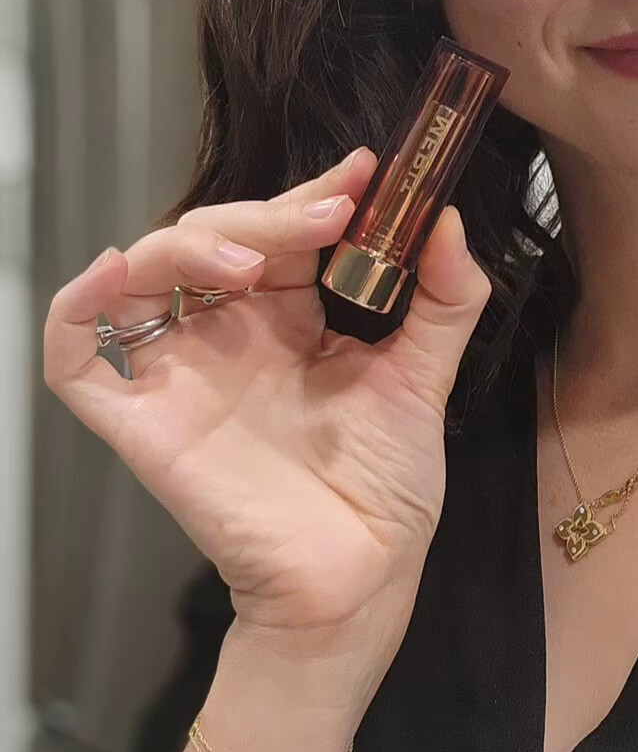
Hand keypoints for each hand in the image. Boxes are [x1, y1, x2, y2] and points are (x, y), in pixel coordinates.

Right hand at [43, 148, 492, 687]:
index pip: (280, 231)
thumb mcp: (425, 379)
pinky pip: (78, 358)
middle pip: (212, 238)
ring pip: (145, 275)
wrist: (360, 580)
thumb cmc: (385, 491)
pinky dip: (79, 306)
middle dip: (264, 215)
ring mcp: (180, 376)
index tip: (363, 171)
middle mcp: (227, 336)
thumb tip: (444, 218)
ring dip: (187, 244)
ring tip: (249, 258)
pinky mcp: (141, 424)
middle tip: (321, 216)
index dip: (312, 194)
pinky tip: (117, 271)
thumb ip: (444, 298)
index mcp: (288, 319)